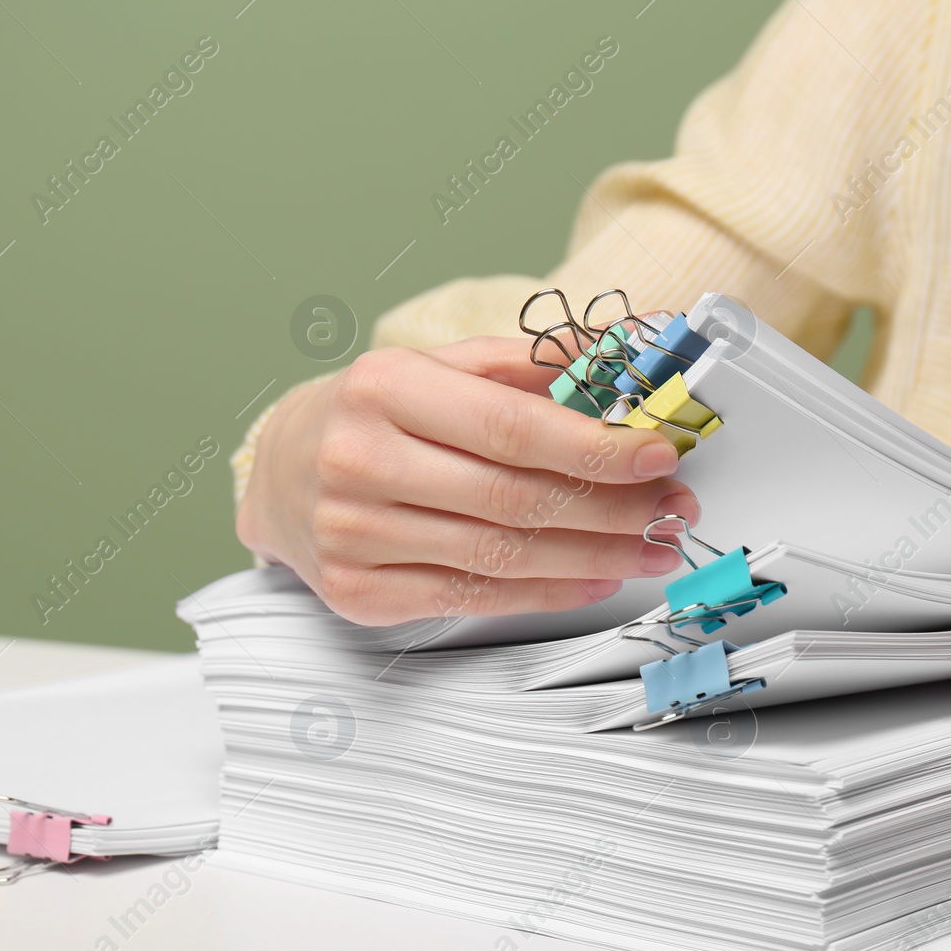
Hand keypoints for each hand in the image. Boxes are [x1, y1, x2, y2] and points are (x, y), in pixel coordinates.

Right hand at [236, 337, 698, 625]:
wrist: (280, 472)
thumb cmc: (371, 415)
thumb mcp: (440, 366)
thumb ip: (532, 365)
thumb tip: (629, 353)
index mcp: (384, 388)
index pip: (510, 427)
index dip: (594, 448)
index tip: (656, 454)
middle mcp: (360, 460)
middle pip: (514, 498)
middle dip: (612, 509)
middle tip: (670, 507)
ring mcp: (354, 533)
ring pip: (502, 556)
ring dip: (595, 556)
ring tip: (650, 546)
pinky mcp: (359, 591)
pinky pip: (473, 597)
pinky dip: (546, 591)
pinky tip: (593, 575)